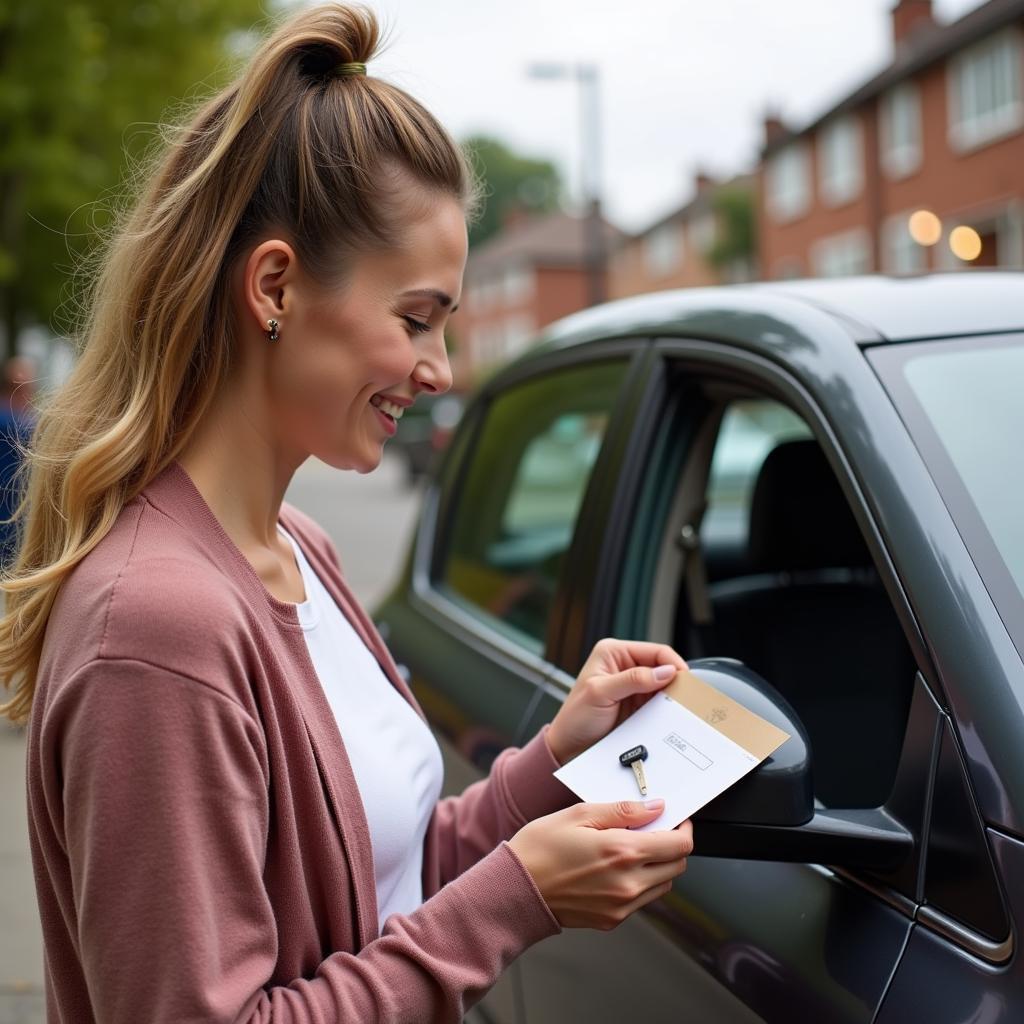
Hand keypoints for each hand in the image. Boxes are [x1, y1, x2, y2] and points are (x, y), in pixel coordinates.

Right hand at [508, 799, 693, 929]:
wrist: (515, 889)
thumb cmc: (540, 848)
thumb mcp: (580, 814)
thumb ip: (623, 811)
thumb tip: (655, 807)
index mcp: (622, 853)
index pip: (678, 844)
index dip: (684, 829)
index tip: (677, 819)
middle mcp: (628, 884)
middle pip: (677, 866)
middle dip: (674, 845)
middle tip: (656, 830)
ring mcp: (622, 906)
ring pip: (664, 885)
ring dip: (660, 865)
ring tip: (634, 847)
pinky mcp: (612, 920)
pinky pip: (643, 899)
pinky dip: (642, 881)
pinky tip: (618, 867)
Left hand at [545, 638, 687, 766]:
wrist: (568, 748)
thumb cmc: (575, 717)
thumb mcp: (601, 693)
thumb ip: (633, 679)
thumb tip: (665, 671)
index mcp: (613, 653)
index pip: (654, 651)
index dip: (672, 663)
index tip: (686, 680)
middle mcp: (624, 665)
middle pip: (661, 667)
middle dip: (675, 681)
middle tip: (689, 697)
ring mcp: (632, 686)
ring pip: (663, 686)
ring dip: (672, 697)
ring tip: (683, 708)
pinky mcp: (637, 705)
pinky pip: (659, 703)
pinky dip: (667, 709)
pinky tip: (671, 717)